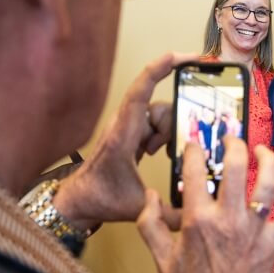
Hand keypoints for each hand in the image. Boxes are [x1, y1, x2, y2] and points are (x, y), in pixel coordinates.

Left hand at [55, 51, 198, 228]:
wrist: (79, 202)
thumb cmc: (100, 199)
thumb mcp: (138, 209)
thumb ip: (168, 215)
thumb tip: (195, 216)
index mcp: (123, 135)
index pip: (141, 92)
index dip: (160, 69)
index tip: (183, 56)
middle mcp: (125, 124)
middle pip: (160, 107)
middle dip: (174, 123)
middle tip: (174, 147)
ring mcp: (128, 127)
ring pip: (160, 116)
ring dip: (168, 133)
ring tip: (163, 155)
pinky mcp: (131, 133)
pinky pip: (156, 123)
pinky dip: (164, 136)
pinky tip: (160, 154)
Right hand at [138, 140, 273, 272]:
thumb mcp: (160, 260)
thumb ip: (149, 224)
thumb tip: (149, 196)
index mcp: (198, 221)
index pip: (194, 171)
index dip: (194, 151)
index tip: (195, 146)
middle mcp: (229, 220)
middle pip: (236, 166)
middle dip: (234, 144)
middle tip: (232, 139)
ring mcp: (256, 230)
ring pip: (267, 182)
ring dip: (268, 159)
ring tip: (264, 151)